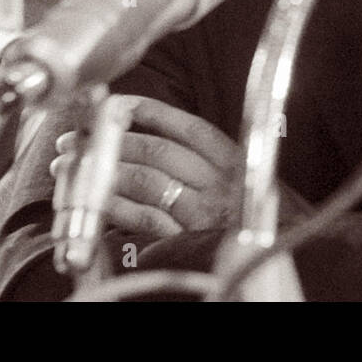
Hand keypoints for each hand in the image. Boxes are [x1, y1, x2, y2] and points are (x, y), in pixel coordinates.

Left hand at [51, 96, 311, 237]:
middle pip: (158, 151)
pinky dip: (118, 209)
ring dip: (102, 172)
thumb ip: (211, 162)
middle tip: (76, 138)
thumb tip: (163, 142)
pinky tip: (95, 203)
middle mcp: (219, 182)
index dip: (147, 112)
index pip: (186, 126)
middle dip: (111, 141)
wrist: (292, 256)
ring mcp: (204, 213)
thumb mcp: (249, 180)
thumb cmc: (268, 221)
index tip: (116, 105)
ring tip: (70, 167)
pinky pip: (146, 220)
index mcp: (233, 160)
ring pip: (147, 181)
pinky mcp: (191, 241)